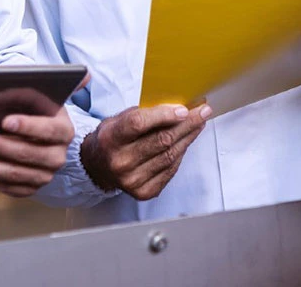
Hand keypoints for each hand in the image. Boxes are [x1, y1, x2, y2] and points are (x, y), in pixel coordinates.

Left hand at [0, 87, 77, 197]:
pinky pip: (8, 188)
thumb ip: (16, 97)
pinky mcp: (30, 189)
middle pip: (28, 153)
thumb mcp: (34, 101)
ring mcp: (45, 175)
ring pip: (16, 174)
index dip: (27, 126)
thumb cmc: (35, 115)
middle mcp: (57, 156)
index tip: (5, 122)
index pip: (48, 129)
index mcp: (63, 130)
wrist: (44, 140)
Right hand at [80, 104, 210, 199]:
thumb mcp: (119, 119)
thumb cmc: (113, 138)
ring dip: (188, 138)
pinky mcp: (142, 192)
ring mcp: (131, 180)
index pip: (139, 123)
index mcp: (111, 139)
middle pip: (161, 140)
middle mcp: (120, 161)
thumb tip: (178, 109)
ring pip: (170, 155)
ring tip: (198, 124)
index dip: (164, 115)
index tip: (184, 109)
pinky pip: (170, 170)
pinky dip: (180, 154)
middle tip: (202, 112)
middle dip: (187, 124)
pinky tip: (185, 142)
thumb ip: (144, 114)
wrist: (97, 165)